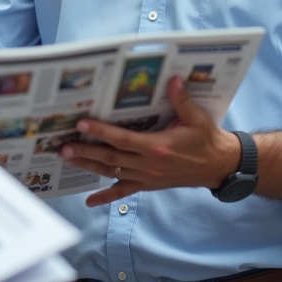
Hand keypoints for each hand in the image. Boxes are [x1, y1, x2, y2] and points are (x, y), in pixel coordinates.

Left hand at [59, 77, 241, 206]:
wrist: (218, 166)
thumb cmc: (207, 140)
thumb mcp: (197, 118)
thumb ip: (182, 100)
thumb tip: (172, 80)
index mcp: (157, 147)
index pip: (123, 139)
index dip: (101, 132)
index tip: (82, 125)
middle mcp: (148, 165)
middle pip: (111, 158)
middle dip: (86, 151)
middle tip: (63, 147)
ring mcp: (147, 177)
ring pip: (112, 173)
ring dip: (89, 166)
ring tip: (69, 159)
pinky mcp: (148, 185)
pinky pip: (123, 192)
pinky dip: (106, 197)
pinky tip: (90, 201)